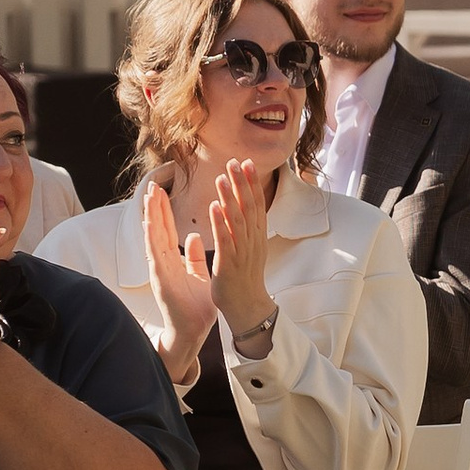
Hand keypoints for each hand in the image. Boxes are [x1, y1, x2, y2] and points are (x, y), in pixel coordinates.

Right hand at [142, 179, 219, 382]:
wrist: (193, 330)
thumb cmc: (196, 305)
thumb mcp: (199, 274)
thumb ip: (195, 256)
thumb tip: (195, 235)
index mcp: (173, 260)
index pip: (167, 229)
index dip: (164, 210)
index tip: (162, 190)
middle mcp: (163, 262)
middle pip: (157, 229)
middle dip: (155, 207)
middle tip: (152, 185)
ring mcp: (159, 270)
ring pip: (153, 238)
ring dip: (151, 217)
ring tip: (149, 198)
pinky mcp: (160, 280)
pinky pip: (155, 255)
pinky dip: (152, 239)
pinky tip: (150, 224)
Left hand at [203, 158, 273, 339]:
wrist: (247, 307)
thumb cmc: (245, 279)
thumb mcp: (249, 250)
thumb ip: (246, 229)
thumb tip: (242, 209)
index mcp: (256, 237)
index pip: (256, 205)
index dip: (252, 183)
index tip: (247, 163)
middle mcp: (252, 242)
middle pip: (249, 207)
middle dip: (242, 183)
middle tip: (235, 162)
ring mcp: (242, 253)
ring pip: (238, 220)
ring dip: (230, 198)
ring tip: (223, 178)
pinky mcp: (229, 265)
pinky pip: (225, 240)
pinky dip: (220, 222)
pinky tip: (213, 207)